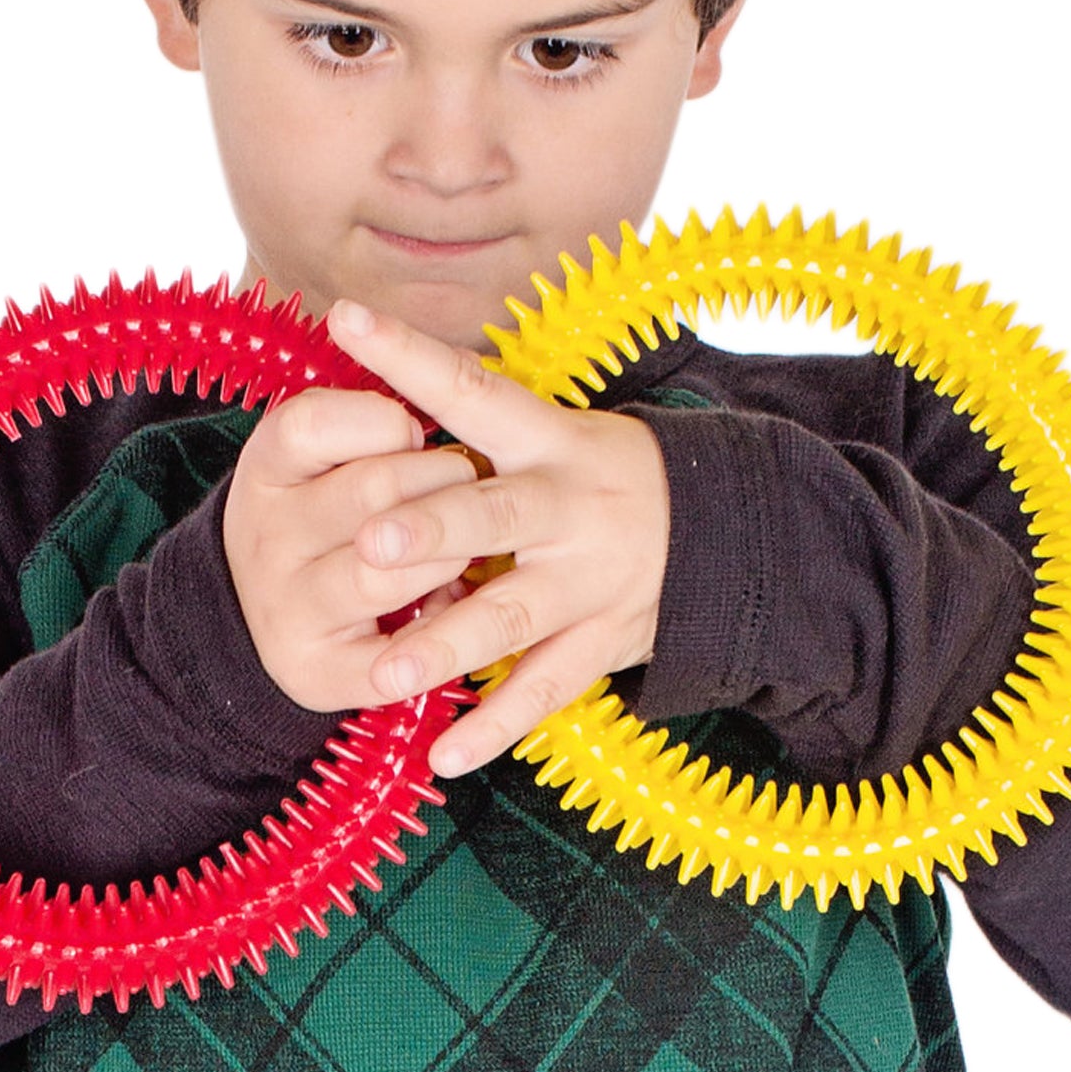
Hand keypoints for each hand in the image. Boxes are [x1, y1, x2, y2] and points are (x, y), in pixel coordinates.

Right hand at [222, 381, 480, 713]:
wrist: (260, 611)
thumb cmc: (328, 507)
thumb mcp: (326, 448)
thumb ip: (375, 418)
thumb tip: (455, 393)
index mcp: (267, 466)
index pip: (316, 422)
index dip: (388, 422)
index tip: (412, 434)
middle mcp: (264, 536)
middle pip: (374, 491)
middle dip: (444, 480)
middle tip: (468, 485)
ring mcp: (284, 609)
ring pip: (388, 573)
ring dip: (448, 558)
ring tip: (462, 549)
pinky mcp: (313, 672)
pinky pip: (392, 659)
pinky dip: (436, 637)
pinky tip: (450, 612)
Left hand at [326, 297, 669, 778]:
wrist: (725, 527)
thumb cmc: (601, 473)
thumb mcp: (554, 431)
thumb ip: (475, 418)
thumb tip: (373, 370)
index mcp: (547, 439)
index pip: (470, 388)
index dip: (408, 354)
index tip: (345, 318)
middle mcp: (567, 504)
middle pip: (497, 515)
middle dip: (436, 529)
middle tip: (371, 543)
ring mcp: (588, 578)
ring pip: (513, 614)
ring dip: (448, 643)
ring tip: (386, 671)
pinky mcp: (602, 640)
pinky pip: (544, 686)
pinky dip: (495, 724)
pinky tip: (443, 753)